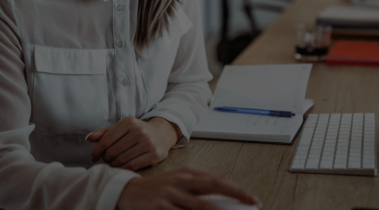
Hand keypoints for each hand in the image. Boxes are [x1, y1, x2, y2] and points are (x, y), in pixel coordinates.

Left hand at [88, 117, 179, 169]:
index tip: (94, 156)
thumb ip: (105, 132)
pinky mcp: (154, 155)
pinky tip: (121, 167)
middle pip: (113, 151)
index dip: (97, 150)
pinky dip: (123, 168)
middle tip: (106, 159)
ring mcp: (148, 143)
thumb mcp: (123, 127)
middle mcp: (140, 131)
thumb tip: (89, 138)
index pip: (106, 140)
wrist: (163, 133)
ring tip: (113, 162)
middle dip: (106, 158)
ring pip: (121, 160)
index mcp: (129, 122)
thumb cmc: (138, 131)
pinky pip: (132, 166)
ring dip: (113, 164)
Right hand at [116, 166, 258, 209]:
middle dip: (236, 194)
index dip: (237, 189)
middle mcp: (182, 181)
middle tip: (252, 203)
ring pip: (201, 206)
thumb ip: (199, 188)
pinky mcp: (160, 208)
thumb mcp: (179, 183)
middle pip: (214, 186)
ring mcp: (171, 195)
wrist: (126, 190)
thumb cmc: (157, 188)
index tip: (252, 198)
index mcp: (188, 173)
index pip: (218, 180)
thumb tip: (225, 200)